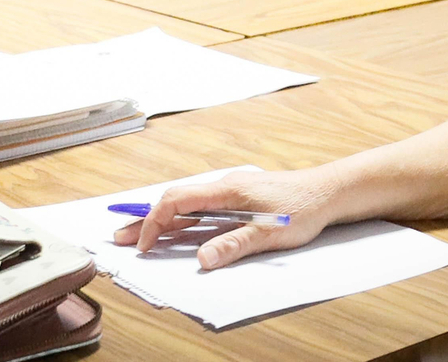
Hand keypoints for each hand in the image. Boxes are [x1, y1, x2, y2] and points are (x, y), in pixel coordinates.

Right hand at [111, 167, 340, 270]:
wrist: (327, 192)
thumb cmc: (301, 208)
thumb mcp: (269, 233)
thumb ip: (233, 245)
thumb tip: (201, 260)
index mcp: (226, 190)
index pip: (177, 202)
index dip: (155, 222)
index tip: (144, 245)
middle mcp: (223, 187)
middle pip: (174, 201)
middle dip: (146, 220)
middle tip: (120, 237)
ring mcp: (229, 192)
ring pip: (186, 205)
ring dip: (161, 220)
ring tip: (138, 236)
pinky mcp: (238, 199)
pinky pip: (200, 208)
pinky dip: (180, 220)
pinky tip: (174, 231)